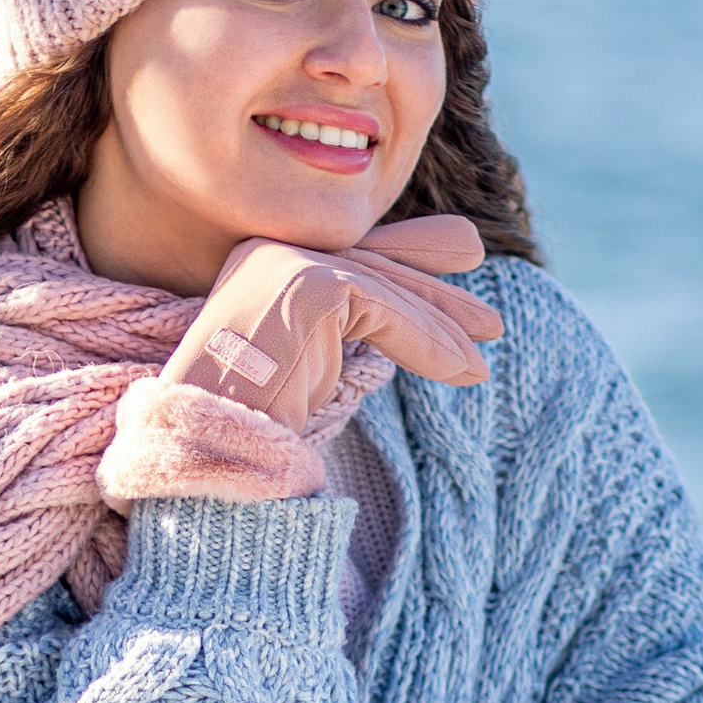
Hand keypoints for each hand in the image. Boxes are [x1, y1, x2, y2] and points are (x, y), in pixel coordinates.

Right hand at [163, 217, 501, 434]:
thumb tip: (411, 311)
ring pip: (382, 290)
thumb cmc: (252, 423)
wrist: (209, 451)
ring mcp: (283, 261)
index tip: (467, 255)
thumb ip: (353, 325)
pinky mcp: (306, 284)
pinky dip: (426, 342)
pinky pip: (383, 309)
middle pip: (371, 266)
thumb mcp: (315, 363)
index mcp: (260, 263)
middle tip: (493, 324)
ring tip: (480, 368)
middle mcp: (266, 251)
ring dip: (440, 332)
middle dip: (436, 294)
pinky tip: (459, 370)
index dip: (413, 256)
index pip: (350, 255)